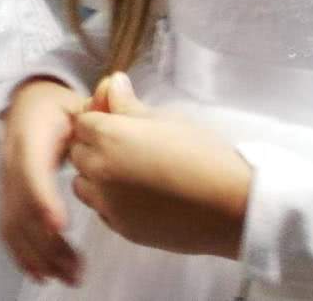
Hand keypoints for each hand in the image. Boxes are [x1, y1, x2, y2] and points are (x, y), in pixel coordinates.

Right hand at [0, 77, 86, 285]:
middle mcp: (10, 157)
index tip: (61, 227)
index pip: (30, 168)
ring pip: (12, 221)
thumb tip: (114, 90)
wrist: (28, 103)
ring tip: (70, 276)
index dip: (42, 197)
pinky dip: (21, 253)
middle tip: (77, 270)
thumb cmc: (61, 108)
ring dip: (37, 253)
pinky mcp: (6, 195)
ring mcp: (4, 178)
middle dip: (46, 241)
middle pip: (20, 204)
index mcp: (30, 133)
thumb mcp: (80, 103)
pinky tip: (41, 274)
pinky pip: (6, 226)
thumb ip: (99, 106)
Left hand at [68, 73, 249, 259]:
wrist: (234, 206)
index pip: (82, 121)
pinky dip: (109, 202)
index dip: (99, 118)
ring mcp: (109, 204)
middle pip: (78, 152)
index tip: (119, 121)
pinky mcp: (123, 229)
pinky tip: (137, 197)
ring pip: (84, 185)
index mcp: (108, 136)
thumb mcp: (166, 119)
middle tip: (125, 146)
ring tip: (129, 173)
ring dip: (96, 176)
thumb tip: (112, 82)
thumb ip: (128, 104)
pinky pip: (101, 211)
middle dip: (94, 146)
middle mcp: (100, 170)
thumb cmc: (204, 154)